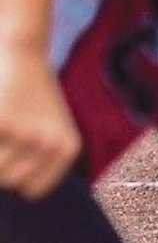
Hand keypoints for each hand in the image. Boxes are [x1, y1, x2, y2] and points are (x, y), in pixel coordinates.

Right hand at [0, 44, 80, 198]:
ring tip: (5, 126)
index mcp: (67, 149)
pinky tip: (0, 116)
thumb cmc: (33, 95)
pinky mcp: (1, 122)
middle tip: (7, 135)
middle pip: (9, 181)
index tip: (15, 156)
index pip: (33, 191)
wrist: (24, 52)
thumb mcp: (48, 127)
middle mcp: (50, 144)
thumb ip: (37, 160)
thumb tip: (13, 186)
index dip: (16, 178)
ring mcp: (24, 133)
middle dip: (0, 164)